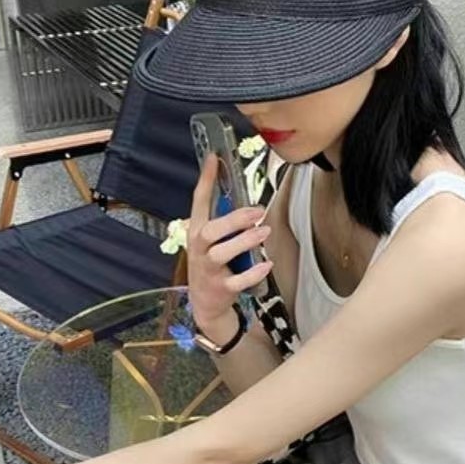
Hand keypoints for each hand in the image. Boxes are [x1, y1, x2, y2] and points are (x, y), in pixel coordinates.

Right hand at [188, 153, 273, 323]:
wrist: (206, 304)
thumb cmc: (213, 266)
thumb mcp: (211, 241)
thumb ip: (224, 222)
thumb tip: (244, 198)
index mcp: (197, 233)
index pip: (198, 202)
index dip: (205, 180)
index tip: (213, 158)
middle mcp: (199, 250)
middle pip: (210, 231)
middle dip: (233, 219)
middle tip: (257, 211)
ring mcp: (208, 270)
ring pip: (221, 254)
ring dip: (244, 241)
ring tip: (264, 231)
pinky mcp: (220, 289)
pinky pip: (236, 281)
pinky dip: (252, 273)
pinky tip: (266, 264)